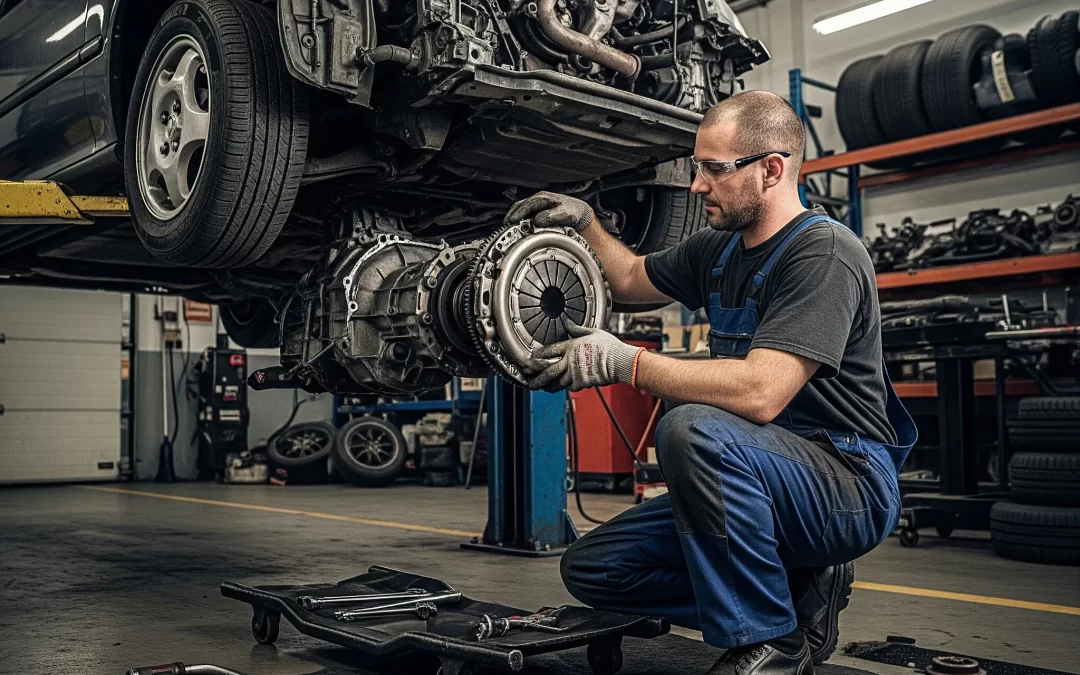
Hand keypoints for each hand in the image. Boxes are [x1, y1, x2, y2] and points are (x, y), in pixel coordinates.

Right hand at [505, 191, 594, 230]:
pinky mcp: (538, 211)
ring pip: (521, 210)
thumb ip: (551, 217)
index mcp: (543, 198)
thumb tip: (537, 220)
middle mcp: (539, 200)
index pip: (526, 204)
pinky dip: (520, 220)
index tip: (511, 222)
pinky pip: (525, 214)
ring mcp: (538, 206)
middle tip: (505, 227)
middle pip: (520, 206)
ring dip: (514, 218)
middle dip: (512, 216)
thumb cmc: (573, 212)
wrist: (580, 213)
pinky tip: (518, 228)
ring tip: (508, 229)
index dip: (518, 213)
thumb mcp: (564, 214)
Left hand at [527, 320, 643, 391]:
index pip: (549, 350)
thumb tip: (567, 323)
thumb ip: (577, 329)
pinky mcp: (582, 383)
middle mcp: (570, 361)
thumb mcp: (593, 332)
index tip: (532, 357)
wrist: (619, 361)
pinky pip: (571, 387)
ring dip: (549, 386)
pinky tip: (564, 387)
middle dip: (537, 378)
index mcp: (571, 346)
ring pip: (557, 382)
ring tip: (543, 389)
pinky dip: (567, 387)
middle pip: (548, 371)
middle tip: (531, 383)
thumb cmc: (609, 346)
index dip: (539, 354)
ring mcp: (575, 373)